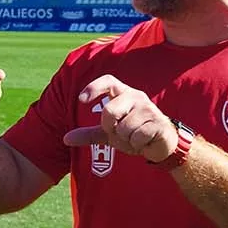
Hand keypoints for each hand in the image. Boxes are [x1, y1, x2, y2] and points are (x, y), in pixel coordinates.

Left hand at [63, 76, 179, 163]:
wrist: (162, 145)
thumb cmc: (134, 133)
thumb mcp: (109, 133)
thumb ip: (89, 134)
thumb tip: (65, 139)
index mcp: (123, 94)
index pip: (108, 81)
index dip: (94, 87)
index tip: (81, 100)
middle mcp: (136, 97)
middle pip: (109, 111)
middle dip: (110, 128)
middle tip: (119, 132)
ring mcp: (149, 109)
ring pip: (124, 128)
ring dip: (126, 140)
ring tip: (135, 138)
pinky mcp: (159, 123)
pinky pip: (137, 138)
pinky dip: (138, 145)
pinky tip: (145, 142)